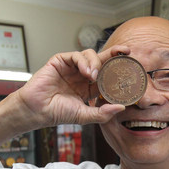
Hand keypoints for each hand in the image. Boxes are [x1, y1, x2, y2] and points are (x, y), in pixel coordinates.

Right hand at [14, 45, 128, 126]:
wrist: (37, 110)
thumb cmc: (57, 113)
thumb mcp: (84, 116)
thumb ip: (102, 113)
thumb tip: (121, 107)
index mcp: (89, 87)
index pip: (108, 75)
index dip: (119, 70)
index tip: (132, 68)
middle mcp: (82, 75)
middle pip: (102, 60)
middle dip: (115, 54)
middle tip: (126, 52)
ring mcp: (72, 67)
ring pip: (90, 55)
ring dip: (96, 63)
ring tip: (95, 76)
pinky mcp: (60, 61)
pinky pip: (76, 55)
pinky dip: (83, 61)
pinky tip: (86, 72)